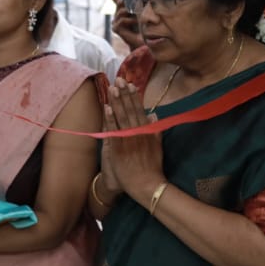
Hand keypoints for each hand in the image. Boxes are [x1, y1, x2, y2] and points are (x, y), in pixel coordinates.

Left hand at [101, 77, 163, 197]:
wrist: (146, 185)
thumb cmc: (151, 168)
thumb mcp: (157, 147)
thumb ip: (155, 130)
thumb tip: (154, 114)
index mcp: (148, 132)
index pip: (140, 110)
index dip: (134, 97)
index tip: (130, 84)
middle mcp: (138, 134)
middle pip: (130, 110)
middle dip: (124, 94)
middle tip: (119, 80)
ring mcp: (128, 141)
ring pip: (121, 118)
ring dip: (116, 102)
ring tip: (112, 88)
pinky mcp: (119, 149)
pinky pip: (113, 131)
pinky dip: (110, 119)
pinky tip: (106, 108)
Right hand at [109, 0, 141, 51]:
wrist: (142, 41)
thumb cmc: (143, 26)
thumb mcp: (141, 12)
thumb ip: (139, 3)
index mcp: (122, 8)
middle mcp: (117, 13)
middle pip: (117, 1)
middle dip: (126, 0)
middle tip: (135, 0)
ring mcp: (115, 21)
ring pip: (121, 10)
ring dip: (132, 12)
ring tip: (139, 14)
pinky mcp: (116, 28)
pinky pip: (122, 20)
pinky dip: (130, 20)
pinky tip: (136, 22)